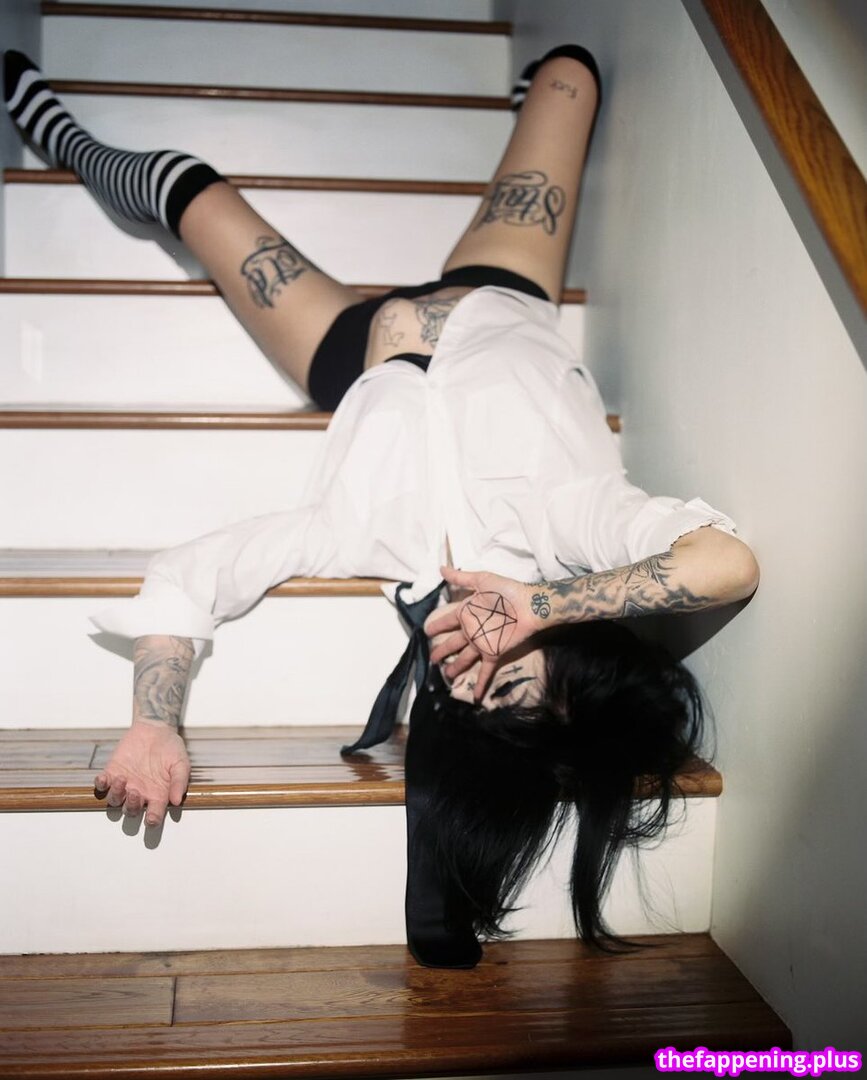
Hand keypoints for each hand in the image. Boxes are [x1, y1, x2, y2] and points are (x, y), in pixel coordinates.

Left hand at [94, 722, 190, 826]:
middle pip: (131, 811)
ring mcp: (125, 784)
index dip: (152, 820)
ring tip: (122, 779)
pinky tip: (105, 778)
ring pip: (114, 800)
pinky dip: (101, 784)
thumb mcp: (181, 764)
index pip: (154, 815)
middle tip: (135, 792)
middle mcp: (140, 794)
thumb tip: (177, 801)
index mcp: (158, 795)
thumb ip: (180, 782)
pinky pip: (102, 785)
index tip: (151, 819)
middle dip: (131, 806)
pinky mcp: (113, 772)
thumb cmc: (171, 748)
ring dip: (116, 794)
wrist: (156, 729)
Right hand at [425, 566, 539, 699]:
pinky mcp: (493, 653)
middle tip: (432, 658)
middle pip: (453, 643)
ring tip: (446, 676)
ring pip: (465, 659)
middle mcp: (472, 629)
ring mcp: (482, 643)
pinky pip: (484, 671)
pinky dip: (480, 685)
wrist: (529, 605)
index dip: (437, 626)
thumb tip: (441, 568)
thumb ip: (461, 577)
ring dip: (456, 668)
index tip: (426, 631)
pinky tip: (476, 697)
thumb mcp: (482, 580)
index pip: (447, 621)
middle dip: (442, 651)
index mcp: (467, 612)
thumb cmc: (507, 591)